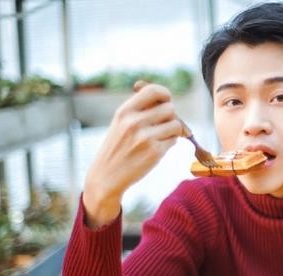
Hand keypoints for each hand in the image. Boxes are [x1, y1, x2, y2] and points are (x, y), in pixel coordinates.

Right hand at [83, 83, 183, 226]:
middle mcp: (134, 122)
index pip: (153, 91)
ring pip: (176, 125)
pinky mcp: (155, 152)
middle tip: (162, 125)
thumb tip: (166, 98)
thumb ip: (140, 109)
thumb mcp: (121, 123)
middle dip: (170, 116)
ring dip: (172, 131)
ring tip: (159, 137)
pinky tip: (156, 148)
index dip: (165, 94)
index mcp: (124, 111)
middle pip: (170, 108)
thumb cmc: (117, 148)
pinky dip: (169, 143)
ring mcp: (145, 138)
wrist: (106, 176)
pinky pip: (174, 141)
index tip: (166, 101)